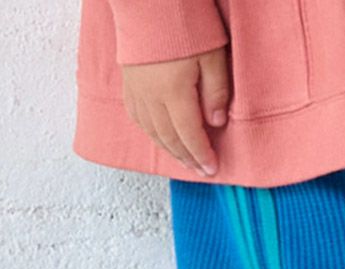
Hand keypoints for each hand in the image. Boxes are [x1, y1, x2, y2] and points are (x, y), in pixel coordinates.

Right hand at [121, 45, 230, 176]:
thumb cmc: (184, 21)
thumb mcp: (213, 55)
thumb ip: (216, 92)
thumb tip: (216, 123)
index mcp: (174, 94)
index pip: (190, 136)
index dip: (202, 156)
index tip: (212, 169)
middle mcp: (152, 99)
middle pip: (171, 139)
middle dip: (187, 158)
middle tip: (200, 171)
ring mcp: (137, 92)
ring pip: (153, 132)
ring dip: (170, 150)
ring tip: (184, 160)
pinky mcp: (128, 83)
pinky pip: (139, 119)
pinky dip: (151, 134)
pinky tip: (160, 138)